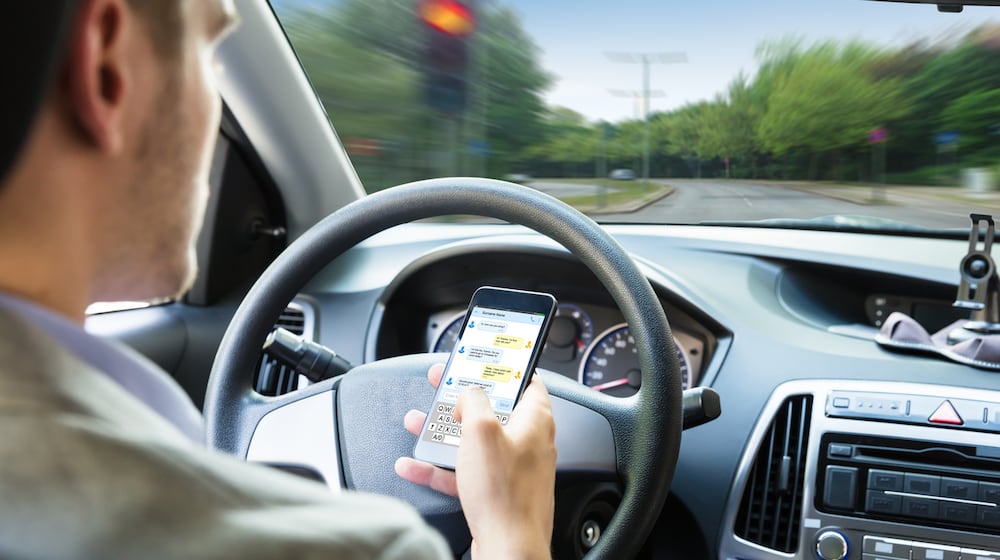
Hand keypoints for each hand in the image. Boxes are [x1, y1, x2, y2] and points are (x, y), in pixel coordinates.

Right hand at [395, 364, 556, 559]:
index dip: (501, 367)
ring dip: (443, 432)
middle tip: (441, 386)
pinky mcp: (496, 493)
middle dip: (461, 399)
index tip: (480, 358)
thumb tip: (469, 391)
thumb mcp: (481, 431)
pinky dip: (440, 467)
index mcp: (535, 420)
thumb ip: (474, 401)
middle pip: (493, 410)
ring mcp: (512, 469)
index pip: (525, 380)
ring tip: (418, 422)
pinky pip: (465, 472)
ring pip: (474, 441)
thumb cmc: (505, 495)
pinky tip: (415, 464)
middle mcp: (528, 443)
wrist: (508, 550)